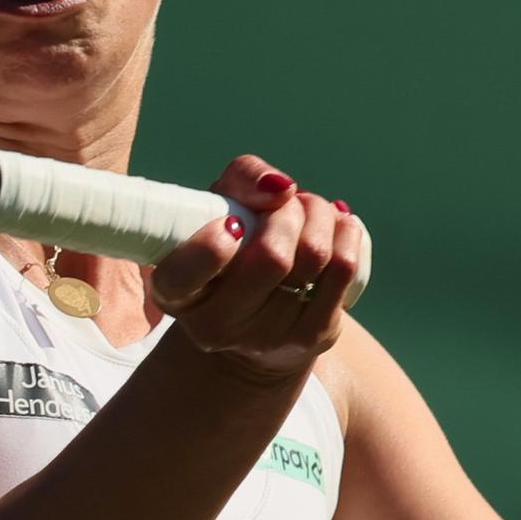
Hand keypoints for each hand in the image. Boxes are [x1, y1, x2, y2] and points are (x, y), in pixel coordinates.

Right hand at [149, 156, 365, 380]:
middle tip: (286, 204)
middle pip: (271, 257)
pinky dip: (345, 232)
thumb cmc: (233, 248)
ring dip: (318, 214)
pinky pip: (343, 270)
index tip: (234, 222)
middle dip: (288, 212)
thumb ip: (240, 181)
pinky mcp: (314, 337)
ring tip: (310, 209)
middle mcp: (215, 326)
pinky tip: (337, 224)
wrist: (257, 319)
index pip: (185, 273)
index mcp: (175, 294)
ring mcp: (267, 338)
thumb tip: (280, 189)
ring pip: (313, 255)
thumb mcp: (218, 207)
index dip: (212, 243)